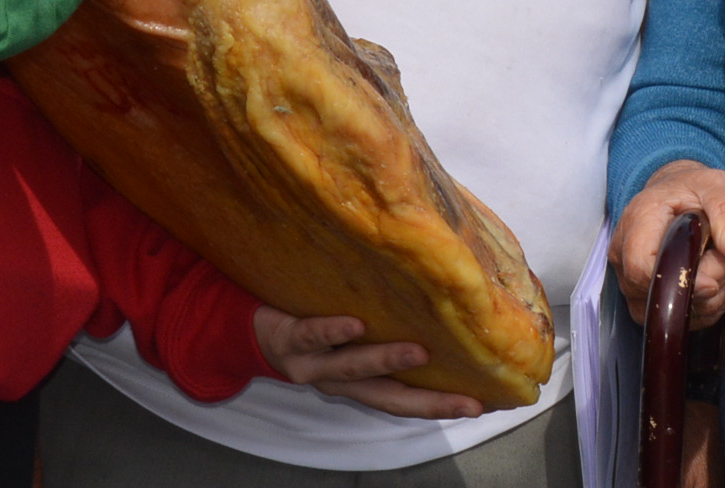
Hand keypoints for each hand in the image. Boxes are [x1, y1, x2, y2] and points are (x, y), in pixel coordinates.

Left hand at [252, 308, 484, 419]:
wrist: (246, 329)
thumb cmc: (308, 330)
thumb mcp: (342, 341)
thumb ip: (378, 334)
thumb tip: (428, 316)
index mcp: (354, 382)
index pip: (402, 399)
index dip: (438, 406)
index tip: (477, 407)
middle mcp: (336, 381)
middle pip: (384, 396)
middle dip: (427, 401)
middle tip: (466, 401)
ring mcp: (311, 363)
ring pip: (350, 368)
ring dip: (385, 361)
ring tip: (418, 353)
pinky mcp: (289, 339)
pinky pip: (312, 335)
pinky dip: (332, 330)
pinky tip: (354, 324)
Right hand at [615, 160, 724, 327]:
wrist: (679, 199)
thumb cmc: (694, 190)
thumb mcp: (717, 186)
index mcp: (636, 223)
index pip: (641, 267)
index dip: (680, 280)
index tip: (714, 278)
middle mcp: (625, 259)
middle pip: (662, 295)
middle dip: (711, 281)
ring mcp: (635, 286)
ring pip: (678, 313)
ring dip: (718, 293)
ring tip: (724, 258)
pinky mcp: (651, 305)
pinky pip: (688, 319)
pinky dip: (714, 303)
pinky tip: (719, 274)